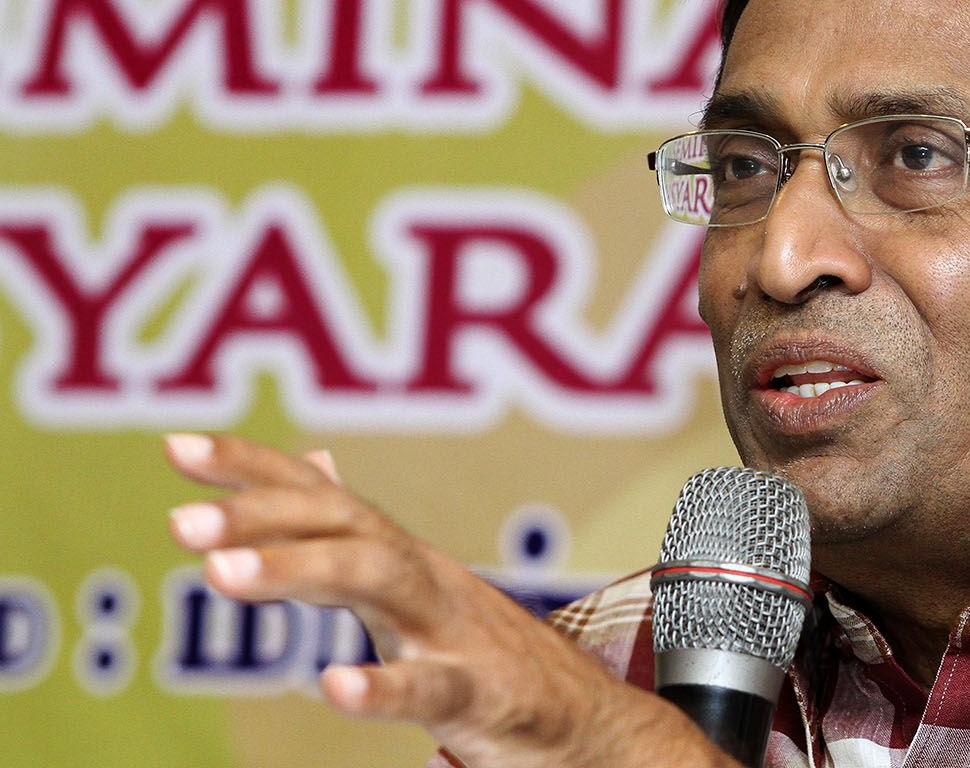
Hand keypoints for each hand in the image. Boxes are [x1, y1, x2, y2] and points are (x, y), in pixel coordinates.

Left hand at [164, 432, 731, 767]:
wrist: (590, 720)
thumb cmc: (489, 653)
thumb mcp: (417, 586)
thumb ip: (356, 533)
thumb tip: (312, 463)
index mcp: (401, 558)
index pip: (324, 498)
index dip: (256, 469)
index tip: (179, 449)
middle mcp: (425, 578)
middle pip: (346, 527)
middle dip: (263, 517)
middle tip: (180, 523)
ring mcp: (456, 631)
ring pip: (381, 582)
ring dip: (301, 570)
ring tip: (221, 574)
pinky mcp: (486, 693)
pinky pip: (433, 686)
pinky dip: (385, 684)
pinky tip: (333, 684)